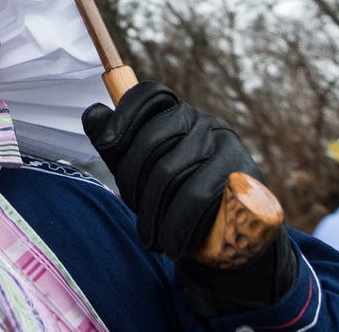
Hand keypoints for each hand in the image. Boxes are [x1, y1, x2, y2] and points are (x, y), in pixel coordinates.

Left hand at [83, 82, 295, 315]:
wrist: (234, 240)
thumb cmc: (177, 198)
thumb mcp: (142, 170)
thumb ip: (116, 143)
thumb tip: (93, 113)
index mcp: (178, 113)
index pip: (149, 95)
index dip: (124, 115)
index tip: (107, 144)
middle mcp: (204, 121)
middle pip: (153, 138)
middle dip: (134, 183)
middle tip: (136, 217)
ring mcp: (226, 144)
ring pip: (171, 171)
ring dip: (153, 213)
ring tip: (152, 240)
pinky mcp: (245, 173)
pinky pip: (198, 195)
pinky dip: (178, 224)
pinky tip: (172, 244)